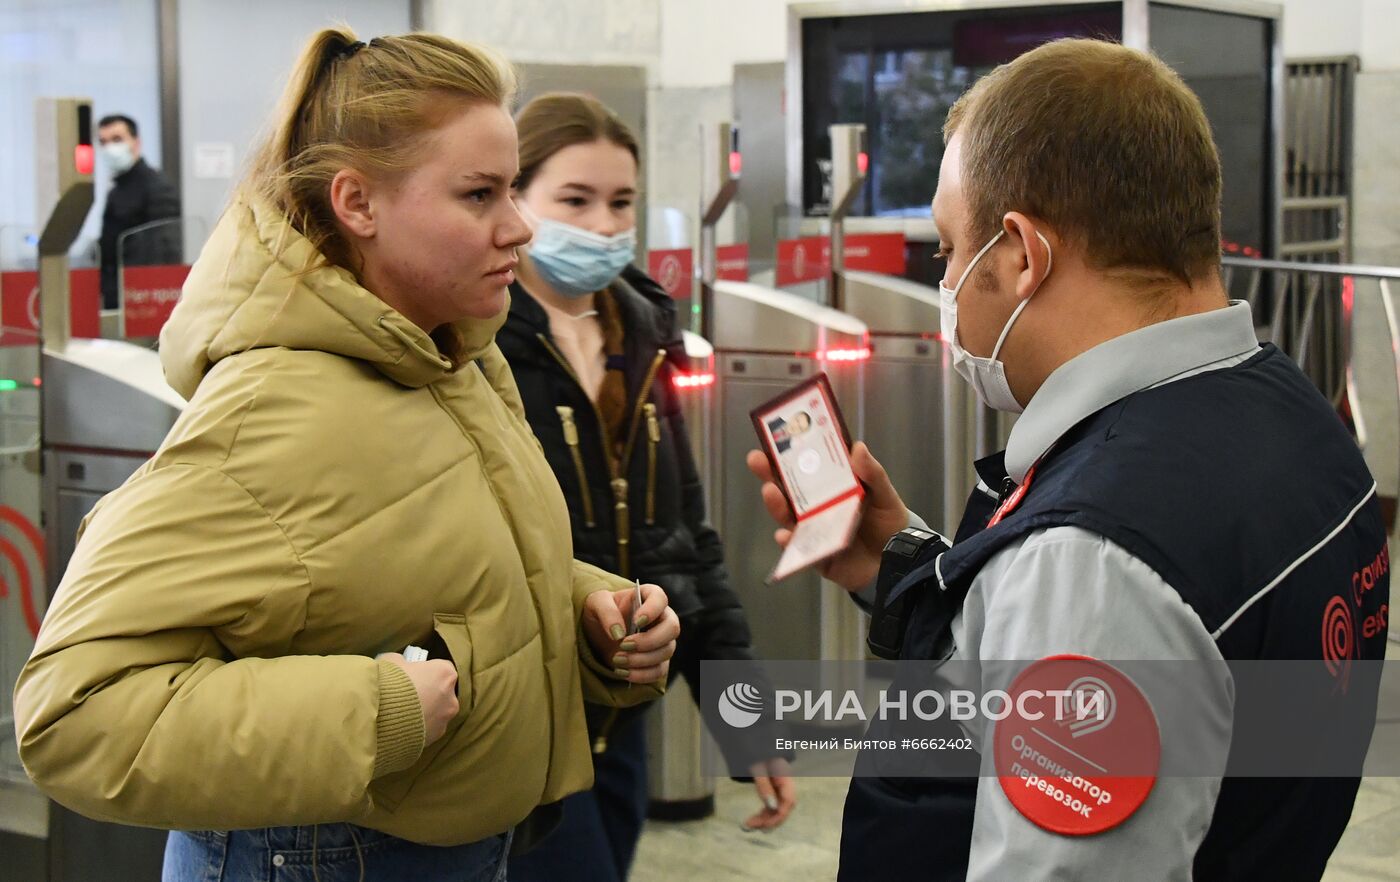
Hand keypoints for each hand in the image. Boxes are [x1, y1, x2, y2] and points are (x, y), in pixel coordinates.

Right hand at [378, 652, 458, 745]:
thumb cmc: (388, 683)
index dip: (427, 671)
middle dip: (429, 693)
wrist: (378, 718)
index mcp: (444, 674)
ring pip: (437, 713)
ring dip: (424, 712)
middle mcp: (451, 698)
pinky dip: (419, 727)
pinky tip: (401, 726)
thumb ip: (403, 663)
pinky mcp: (435, 738)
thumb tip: (402, 665)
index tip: (415, 675)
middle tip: (408, 696)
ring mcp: (444, 720)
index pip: (442, 668)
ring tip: (402, 714)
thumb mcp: (392, 662)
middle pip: (442, 692)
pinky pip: (428, 729)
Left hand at [581, 583, 679, 683]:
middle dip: (649, 641)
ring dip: (642, 659)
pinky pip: (659, 671)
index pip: (660, 598)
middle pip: (672, 628)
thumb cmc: (599, 611)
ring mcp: (662, 641)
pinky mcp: (657, 661)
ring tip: (617, 660)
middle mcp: (660, 618)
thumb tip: (618, 633)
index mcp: (648, 597)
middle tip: (624, 645)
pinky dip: (642, 675)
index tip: (636, 621)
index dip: (652, 610)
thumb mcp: (595, 603)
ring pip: (666, 651)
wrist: (595, 634)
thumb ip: (606, 611)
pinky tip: (623, 672)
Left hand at [742, 758, 795, 830]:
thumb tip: (771, 806)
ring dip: (766, 819)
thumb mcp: (757, 767)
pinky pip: (772, 805)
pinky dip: (764, 813)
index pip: (788, 800)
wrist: (753, 744)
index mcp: (785, 776)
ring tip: (749, 825)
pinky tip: (755, 819)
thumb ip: (764, 786)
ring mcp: (780, 787)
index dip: (779, 815)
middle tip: (753, 827)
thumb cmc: (755, 753)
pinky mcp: (773, 789)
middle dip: (771, 820)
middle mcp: (785, 784)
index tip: (765, 824)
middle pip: (784, 807)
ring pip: (778, 808)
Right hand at [745, 441, 909, 591]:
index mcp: (831, 488)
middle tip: (757, 460)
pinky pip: (799, 550)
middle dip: (770, 474)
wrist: (900, 563)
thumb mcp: (885, 495)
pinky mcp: (816, 556)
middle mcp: (817, 508)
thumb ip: (873, 474)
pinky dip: (789, 543)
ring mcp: (814, 532)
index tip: (776, 437)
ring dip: (777, 505)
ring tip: (770, 492)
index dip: (789, 453)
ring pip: (789, 517)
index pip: (806, 467)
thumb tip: (858, 447)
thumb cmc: (889, 524)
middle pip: (789, 490)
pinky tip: (784, 534)